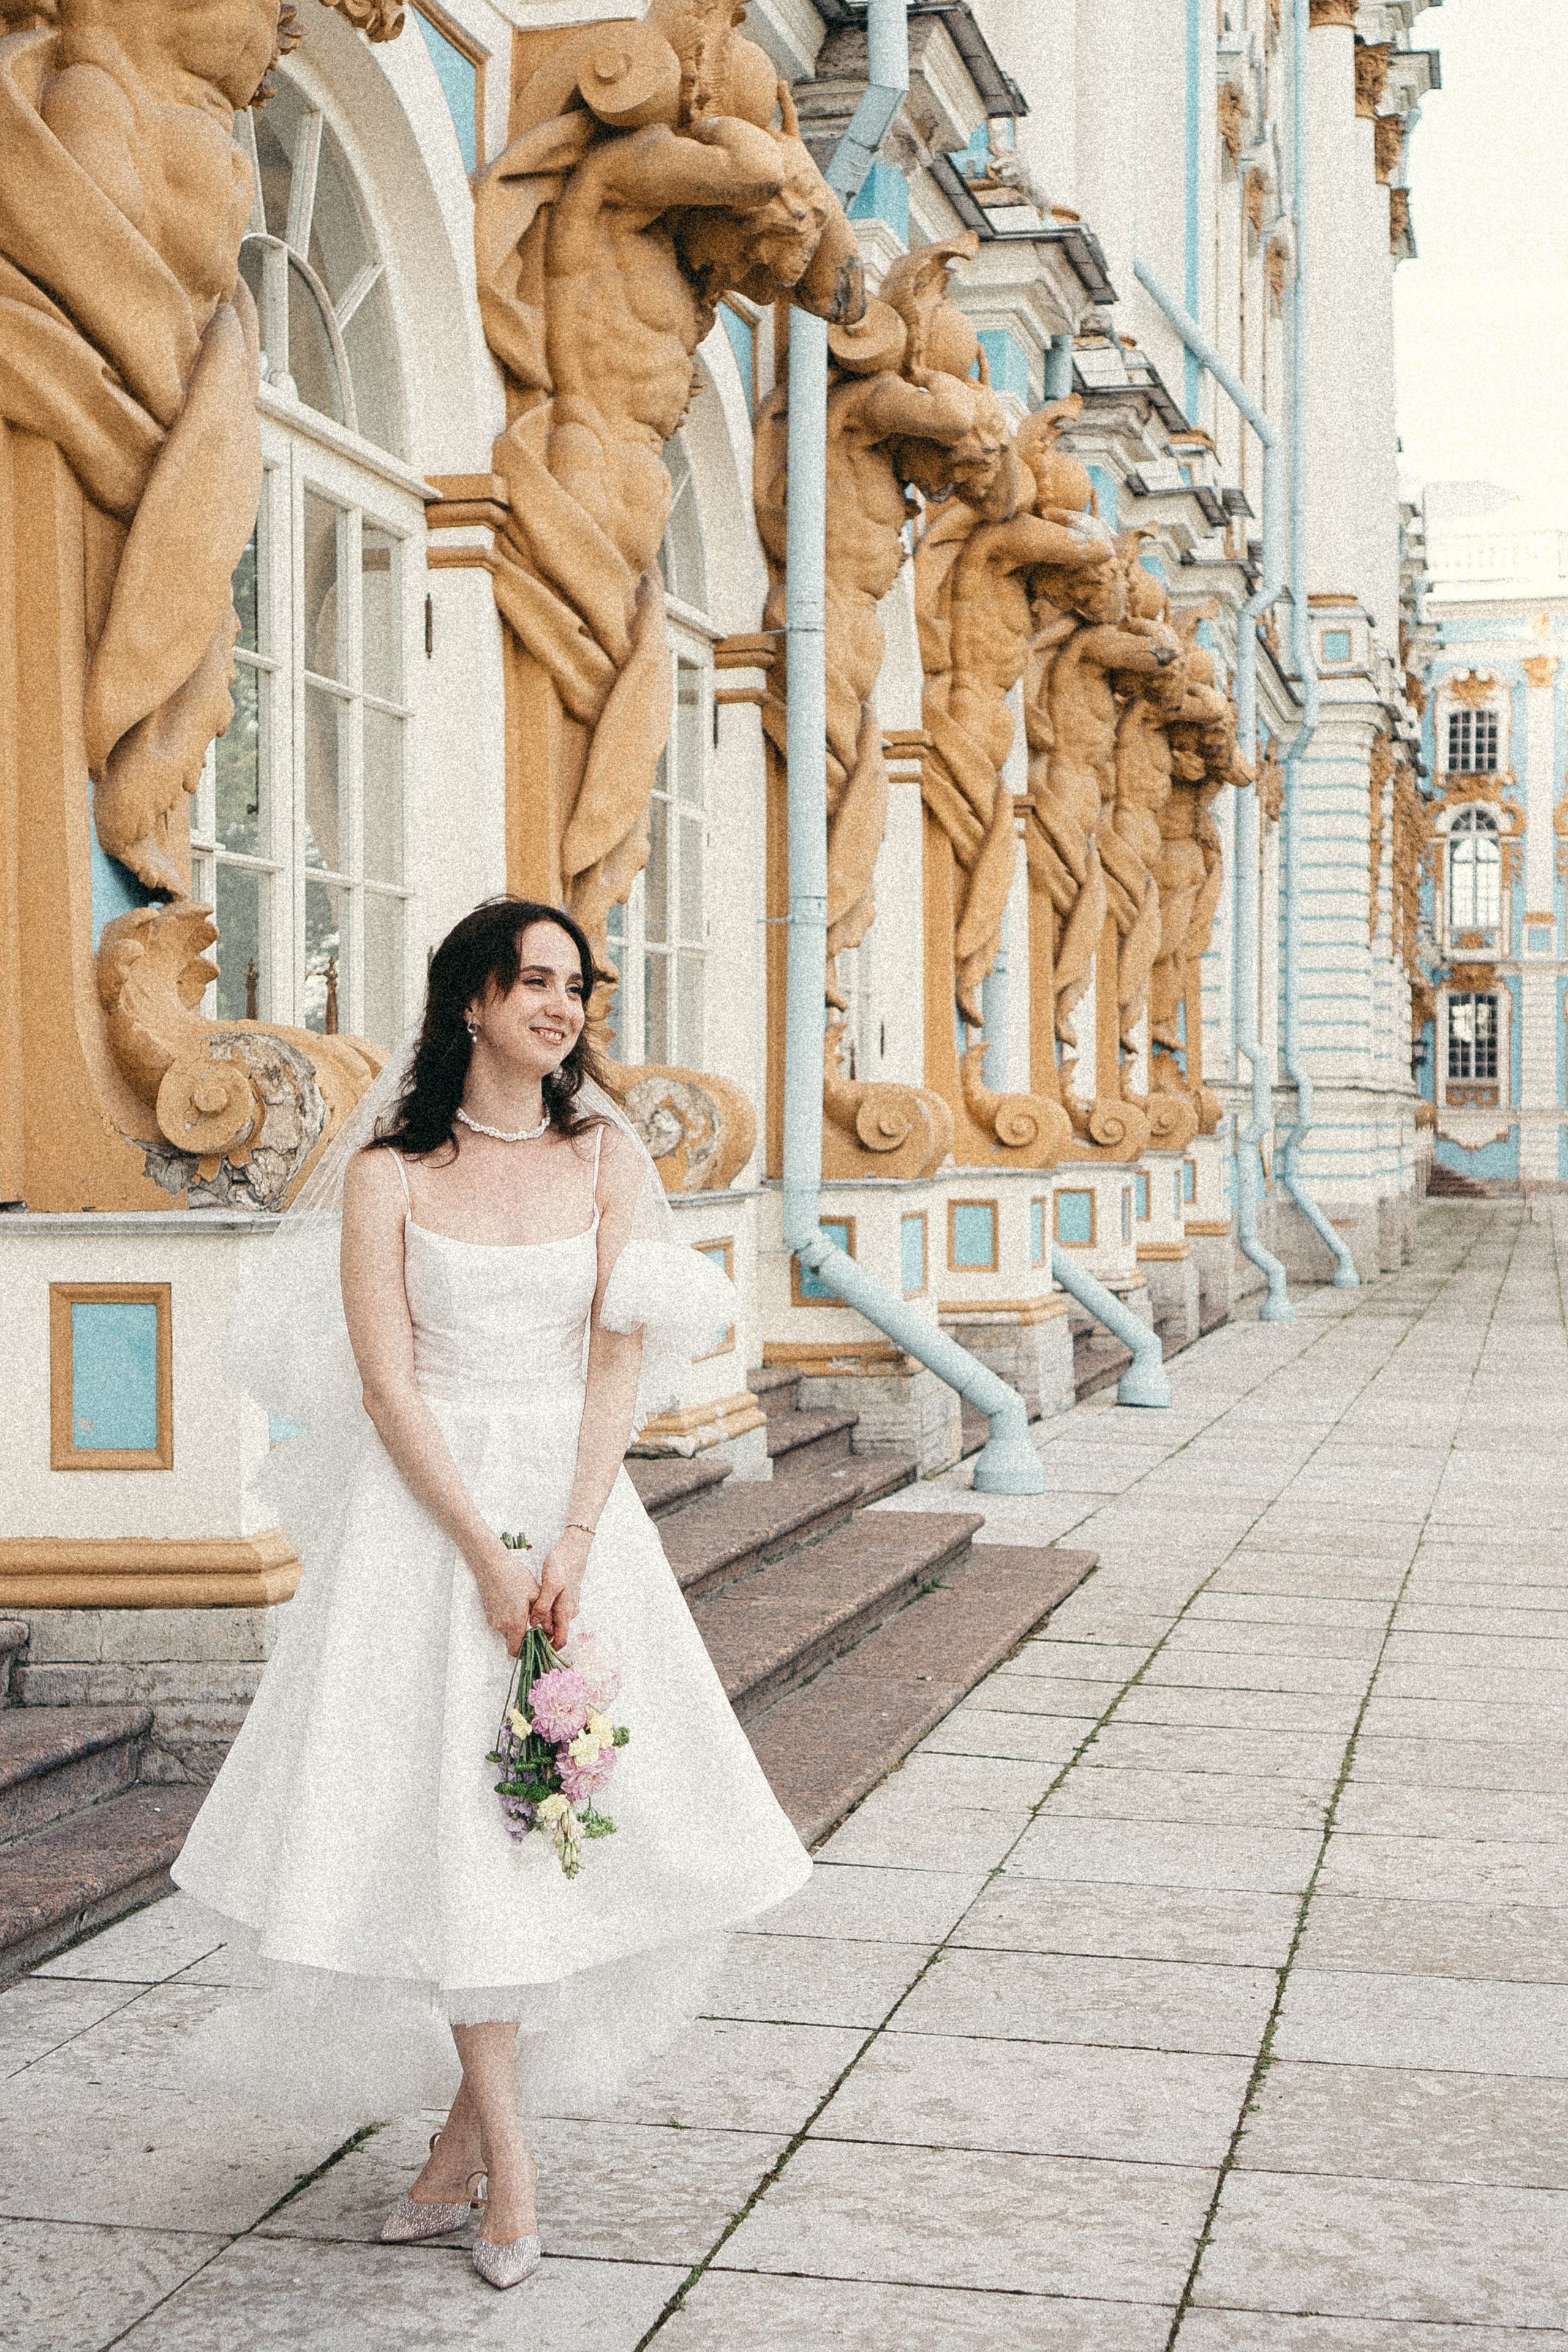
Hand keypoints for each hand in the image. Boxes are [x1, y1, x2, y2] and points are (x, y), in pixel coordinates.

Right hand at [471, 1537, 538, 1658]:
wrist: (492, 1565)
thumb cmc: (514, 1576)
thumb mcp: (535, 1593)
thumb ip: (544, 1614)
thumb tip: (551, 1629)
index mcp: (514, 1622)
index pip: (517, 1651)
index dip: (526, 1652)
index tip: (536, 1646)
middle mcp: (501, 1625)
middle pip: (512, 1643)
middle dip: (523, 1640)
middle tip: (535, 1629)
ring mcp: (493, 1620)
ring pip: (507, 1633)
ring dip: (516, 1628)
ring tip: (525, 1612)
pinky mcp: (488, 1613)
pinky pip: (501, 1624)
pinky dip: (509, 1621)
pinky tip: (515, 1605)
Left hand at [531, 1526, 591, 1647]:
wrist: (573, 1551)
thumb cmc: (562, 1565)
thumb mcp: (551, 1584)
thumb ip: (543, 1605)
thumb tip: (534, 1624)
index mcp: (566, 1611)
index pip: (561, 1640)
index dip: (549, 1649)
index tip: (533, 1650)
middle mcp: (569, 1612)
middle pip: (556, 1633)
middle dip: (541, 1637)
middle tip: (522, 1635)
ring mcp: (568, 1606)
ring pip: (554, 1623)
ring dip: (542, 1625)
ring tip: (524, 1621)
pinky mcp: (565, 1599)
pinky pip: (554, 1613)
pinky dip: (544, 1615)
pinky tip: (533, 1608)